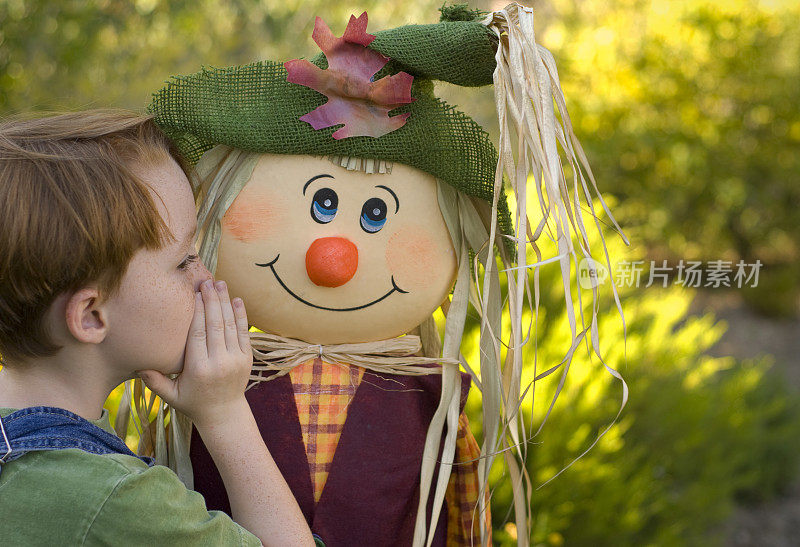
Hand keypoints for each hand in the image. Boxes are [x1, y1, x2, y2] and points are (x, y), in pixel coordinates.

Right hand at [137, 279, 252, 426]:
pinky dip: (241, 315)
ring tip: (220, 284)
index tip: (194, 294)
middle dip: (211, 301)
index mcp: (199, 370)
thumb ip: (155, 381)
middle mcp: (219, 363)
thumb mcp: (171, 395)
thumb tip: (136, 364)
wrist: (224, 413)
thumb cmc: (192, 402)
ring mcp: (236, 359)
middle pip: (215, 325)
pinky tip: (236, 299)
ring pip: (230, 325)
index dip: (197, 313)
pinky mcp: (247, 358)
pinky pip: (244, 332)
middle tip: (206, 282)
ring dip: (226, 302)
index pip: (198, 334)